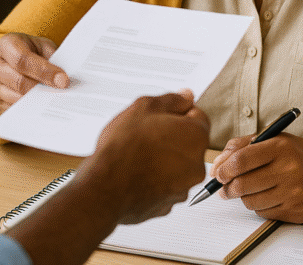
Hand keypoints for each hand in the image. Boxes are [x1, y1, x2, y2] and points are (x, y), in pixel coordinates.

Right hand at [0, 33, 68, 112]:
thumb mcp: (41, 45)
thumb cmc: (29, 50)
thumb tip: (63, 80)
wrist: (9, 58)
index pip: (22, 60)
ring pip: (16, 99)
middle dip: (43, 89)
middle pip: (19, 82)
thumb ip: (52, 58)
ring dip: (38, 101)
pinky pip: (13, 109)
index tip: (63, 80)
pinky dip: (30, 109)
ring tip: (55, 100)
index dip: (44, 71)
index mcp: (6, 45)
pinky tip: (43, 106)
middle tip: (62, 93)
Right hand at [82, 91, 209, 223]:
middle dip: (170, 137)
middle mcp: (196, 164)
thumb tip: (186, 96)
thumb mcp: (144, 107)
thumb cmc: (123, 147)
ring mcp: (183, 187)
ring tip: (137, 156)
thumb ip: (171, 100)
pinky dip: (155, 180)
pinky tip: (136, 174)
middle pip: (188, 143)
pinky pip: (165, 186)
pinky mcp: (168, 205)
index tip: (161, 116)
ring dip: (163, 159)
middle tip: (145, 135)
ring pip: (177, 166)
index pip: (197, 116)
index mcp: (195, 136)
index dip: (177, 113)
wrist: (105, 187)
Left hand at [210, 132, 302, 222]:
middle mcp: (288, 170)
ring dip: (244, 197)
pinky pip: (263, 213)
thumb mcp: (274, 139)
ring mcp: (293, 193)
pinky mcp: (296, 211)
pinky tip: (268, 195)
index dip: (223, 169)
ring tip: (250, 188)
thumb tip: (216, 167)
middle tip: (224, 187)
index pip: (241, 160)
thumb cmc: (299, 155)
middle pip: (242, 185)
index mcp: (280, 147)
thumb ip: (242, 146)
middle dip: (227, 188)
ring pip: (250, 201)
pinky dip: (259, 206)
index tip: (218, 174)